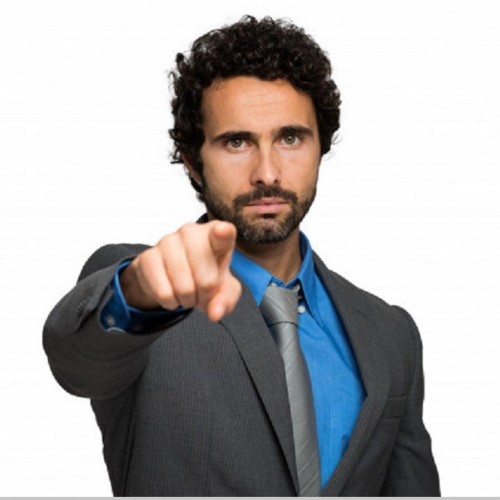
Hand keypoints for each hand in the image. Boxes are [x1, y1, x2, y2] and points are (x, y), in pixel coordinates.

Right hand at [120, 221, 240, 321]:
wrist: (172, 275)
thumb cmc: (204, 275)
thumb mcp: (224, 288)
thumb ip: (226, 299)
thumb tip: (216, 313)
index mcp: (216, 235)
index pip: (223, 232)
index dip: (223, 233)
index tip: (223, 231)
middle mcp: (191, 232)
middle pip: (207, 280)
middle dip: (206, 295)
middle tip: (202, 290)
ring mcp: (167, 241)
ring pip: (184, 288)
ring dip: (187, 299)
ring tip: (187, 290)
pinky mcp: (147, 256)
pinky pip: (164, 293)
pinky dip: (170, 301)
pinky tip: (171, 291)